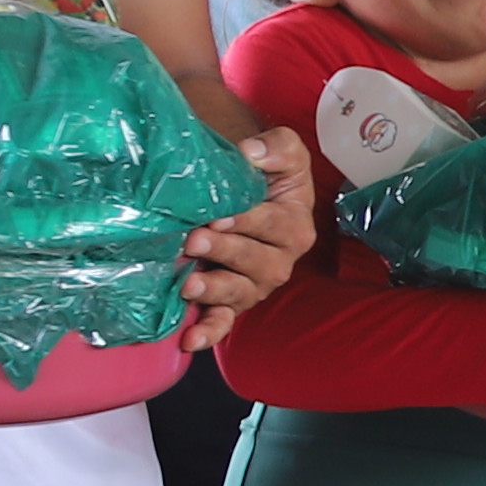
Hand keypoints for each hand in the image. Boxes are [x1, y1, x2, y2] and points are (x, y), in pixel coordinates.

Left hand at [176, 126, 316, 352]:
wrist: (238, 185)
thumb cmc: (261, 170)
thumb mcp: (281, 150)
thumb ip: (277, 146)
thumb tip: (252, 152)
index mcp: (295, 225)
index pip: (274, 225)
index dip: (247, 220)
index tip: (219, 213)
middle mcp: (279, 261)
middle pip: (258, 262)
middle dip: (226, 252)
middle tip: (195, 239)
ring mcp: (254, 285)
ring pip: (241, 293)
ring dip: (215, 289)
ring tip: (190, 283)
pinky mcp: (230, 303)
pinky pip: (224, 322)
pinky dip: (208, 333)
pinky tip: (190, 339)